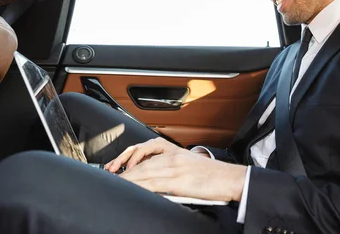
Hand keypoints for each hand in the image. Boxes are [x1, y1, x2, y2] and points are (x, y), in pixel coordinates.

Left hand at [106, 138, 246, 201]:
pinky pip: (152, 182)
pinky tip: (131, 188)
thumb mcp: (189, 164)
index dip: (127, 157)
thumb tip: (152, 179)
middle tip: (109, 173)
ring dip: (127, 176)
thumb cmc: (212, 175)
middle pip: (140, 160)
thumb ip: (170, 167)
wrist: (230, 179)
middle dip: (122, 167)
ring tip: (115, 182)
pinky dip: (139, 184)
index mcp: (174, 150)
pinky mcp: (177, 180)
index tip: (115, 165)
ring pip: (143, 170)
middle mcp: (172, 155)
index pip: (144, 150)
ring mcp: (174, 167)